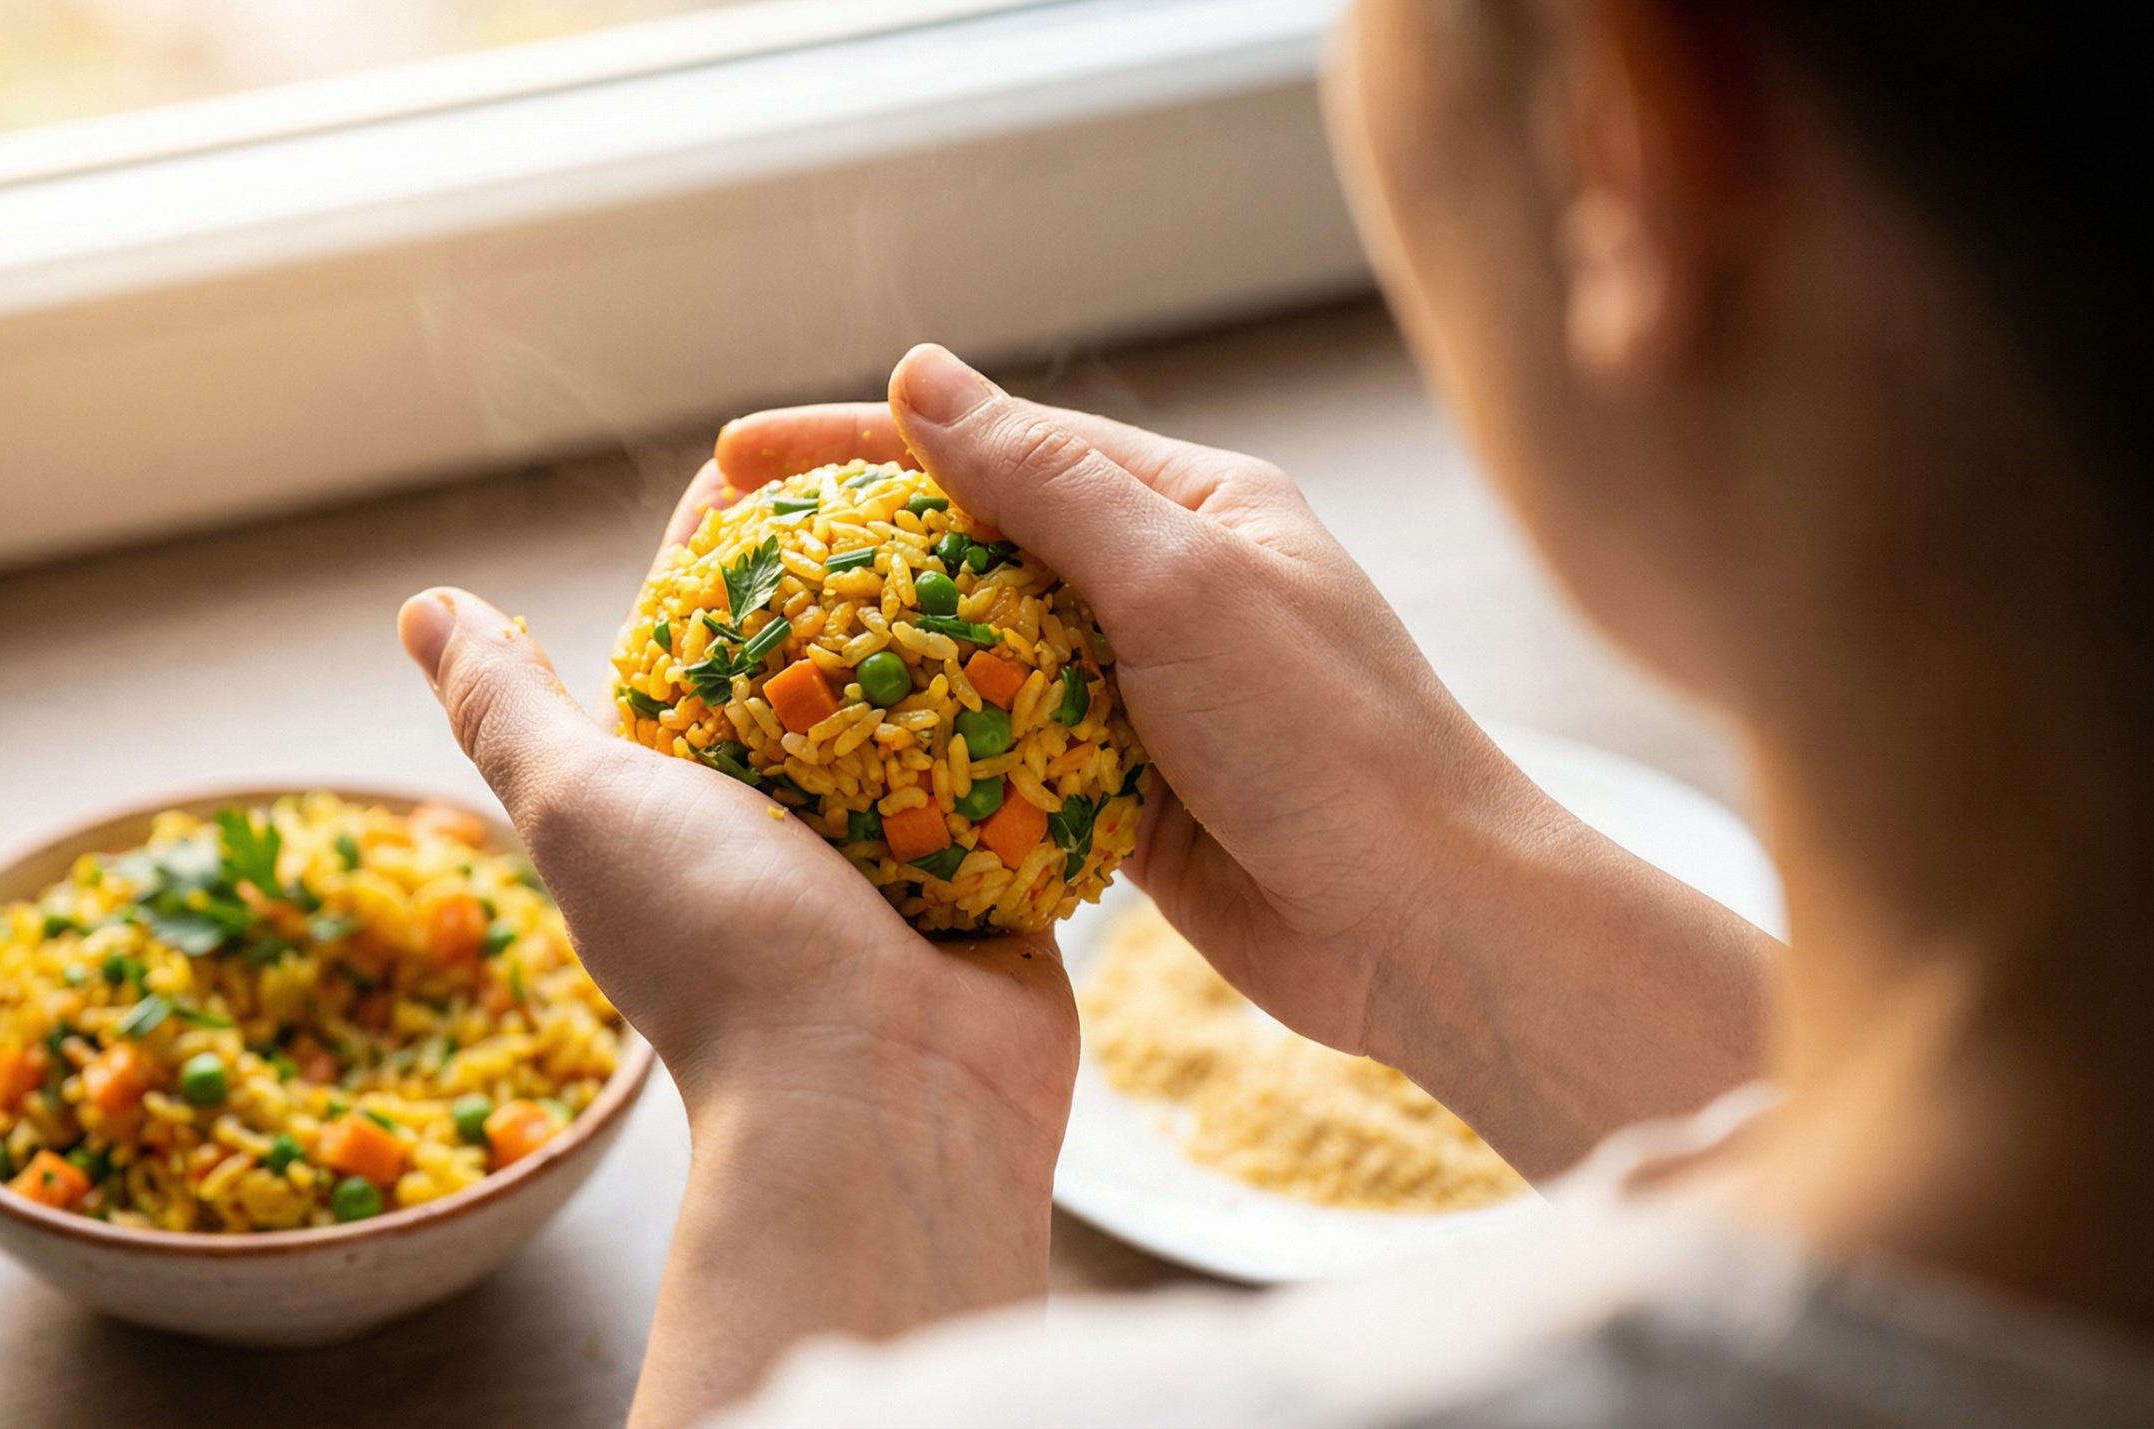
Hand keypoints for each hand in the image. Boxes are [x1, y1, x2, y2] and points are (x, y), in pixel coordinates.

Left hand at [396, 421, 1076, 1423]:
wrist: (880, 1101)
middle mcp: (781, 819)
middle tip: (921, 472)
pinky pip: (1019, 771)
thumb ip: (508, 706)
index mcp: (677, 794)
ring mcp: (893, 851)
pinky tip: (1071, 630)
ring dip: (962, 628)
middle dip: (862, 565)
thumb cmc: (718, 951)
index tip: (777, 456)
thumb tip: (423, 608)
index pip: (696, 628)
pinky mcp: (992, 878)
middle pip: (824, 657)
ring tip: (1006, 524)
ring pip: (930, 706)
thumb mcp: (581, 803)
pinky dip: (1038, 712)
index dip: (724, 537)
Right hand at [713, 345, 1775, 1175]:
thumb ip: (1052, 489)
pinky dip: (934, 751)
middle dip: (854, 545)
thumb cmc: (1335, 745)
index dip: (861, 441)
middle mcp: (1169, 587)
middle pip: (980, 544)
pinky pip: (1008, 754)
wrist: (1433, 929)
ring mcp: (1148, 694)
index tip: (738, 454)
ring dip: (883, 653)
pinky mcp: (1131, 795)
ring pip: (983, 655)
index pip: (1001, 443)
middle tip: (720, 556)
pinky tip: (845, 763)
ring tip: (756, 657)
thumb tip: (925, 375)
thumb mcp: (1184, 590)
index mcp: (1194, 506)